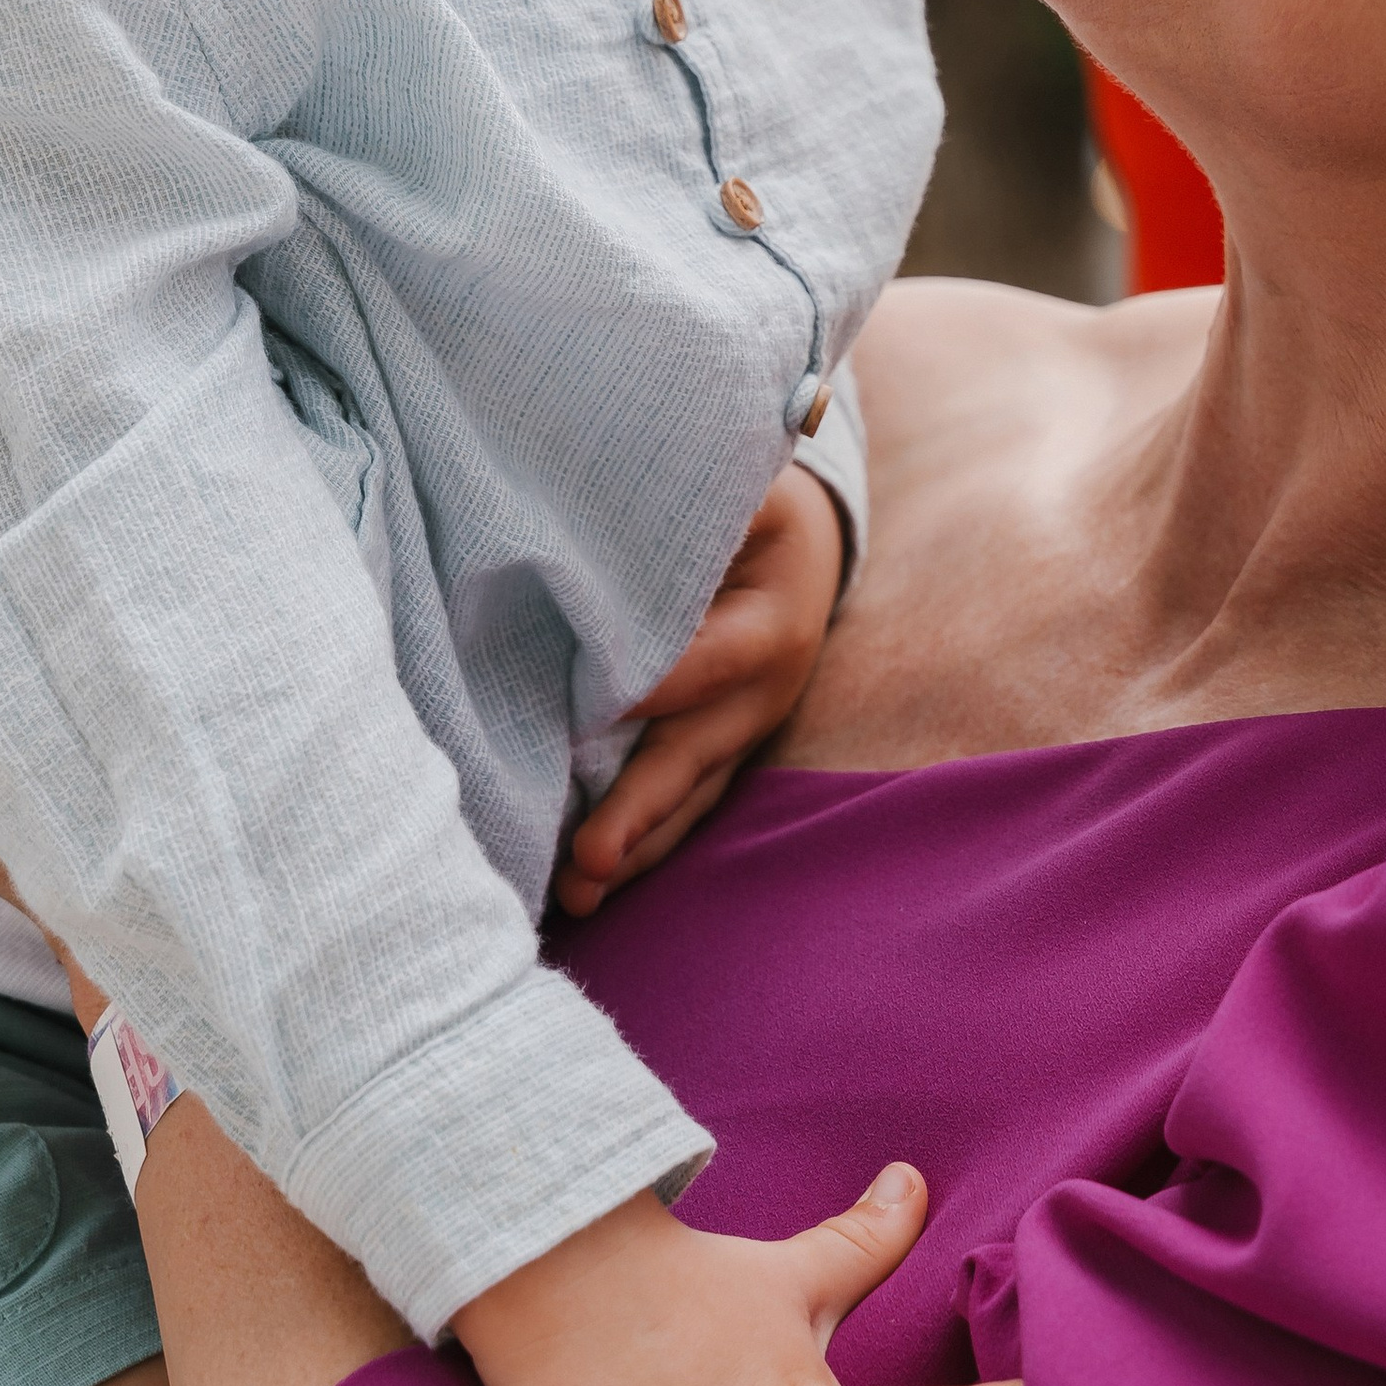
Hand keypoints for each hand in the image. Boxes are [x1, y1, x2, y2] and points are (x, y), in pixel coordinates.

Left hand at [555, 463, 842, 913]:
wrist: (808, 546)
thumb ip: (694, 505)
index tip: (584, 711)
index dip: (647, 687)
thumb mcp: (745, 489)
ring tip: (577, 896)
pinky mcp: (722, 753)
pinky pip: (684, 806)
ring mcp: (745, 731)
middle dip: (639, 809)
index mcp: (770, 625)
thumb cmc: (754, 503)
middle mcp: (764, 693)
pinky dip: (641, 844)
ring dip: (634, 848)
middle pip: (695, 756)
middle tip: (586, 858)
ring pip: (689, 798)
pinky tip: (590, 884)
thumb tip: (608, 511)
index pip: (704, 663)